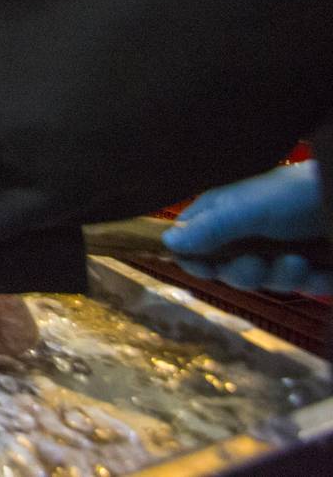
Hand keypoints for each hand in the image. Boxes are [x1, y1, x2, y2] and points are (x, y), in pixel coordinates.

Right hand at [163, 162, 331, 294]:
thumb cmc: (295, 195)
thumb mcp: (248, 209)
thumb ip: (210, 227)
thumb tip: (166, 243)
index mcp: (224, 214)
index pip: (192, 242)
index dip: (195, 259)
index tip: (206, 268)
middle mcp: (247, 234)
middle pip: (227, 270)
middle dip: (245, 272)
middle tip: (259, 262)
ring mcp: (278, 251)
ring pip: (265, 281)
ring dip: (282, 276)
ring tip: (299, 261)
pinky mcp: (307, 267)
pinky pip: (300, 287)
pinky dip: (311, 281)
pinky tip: (319, 269)